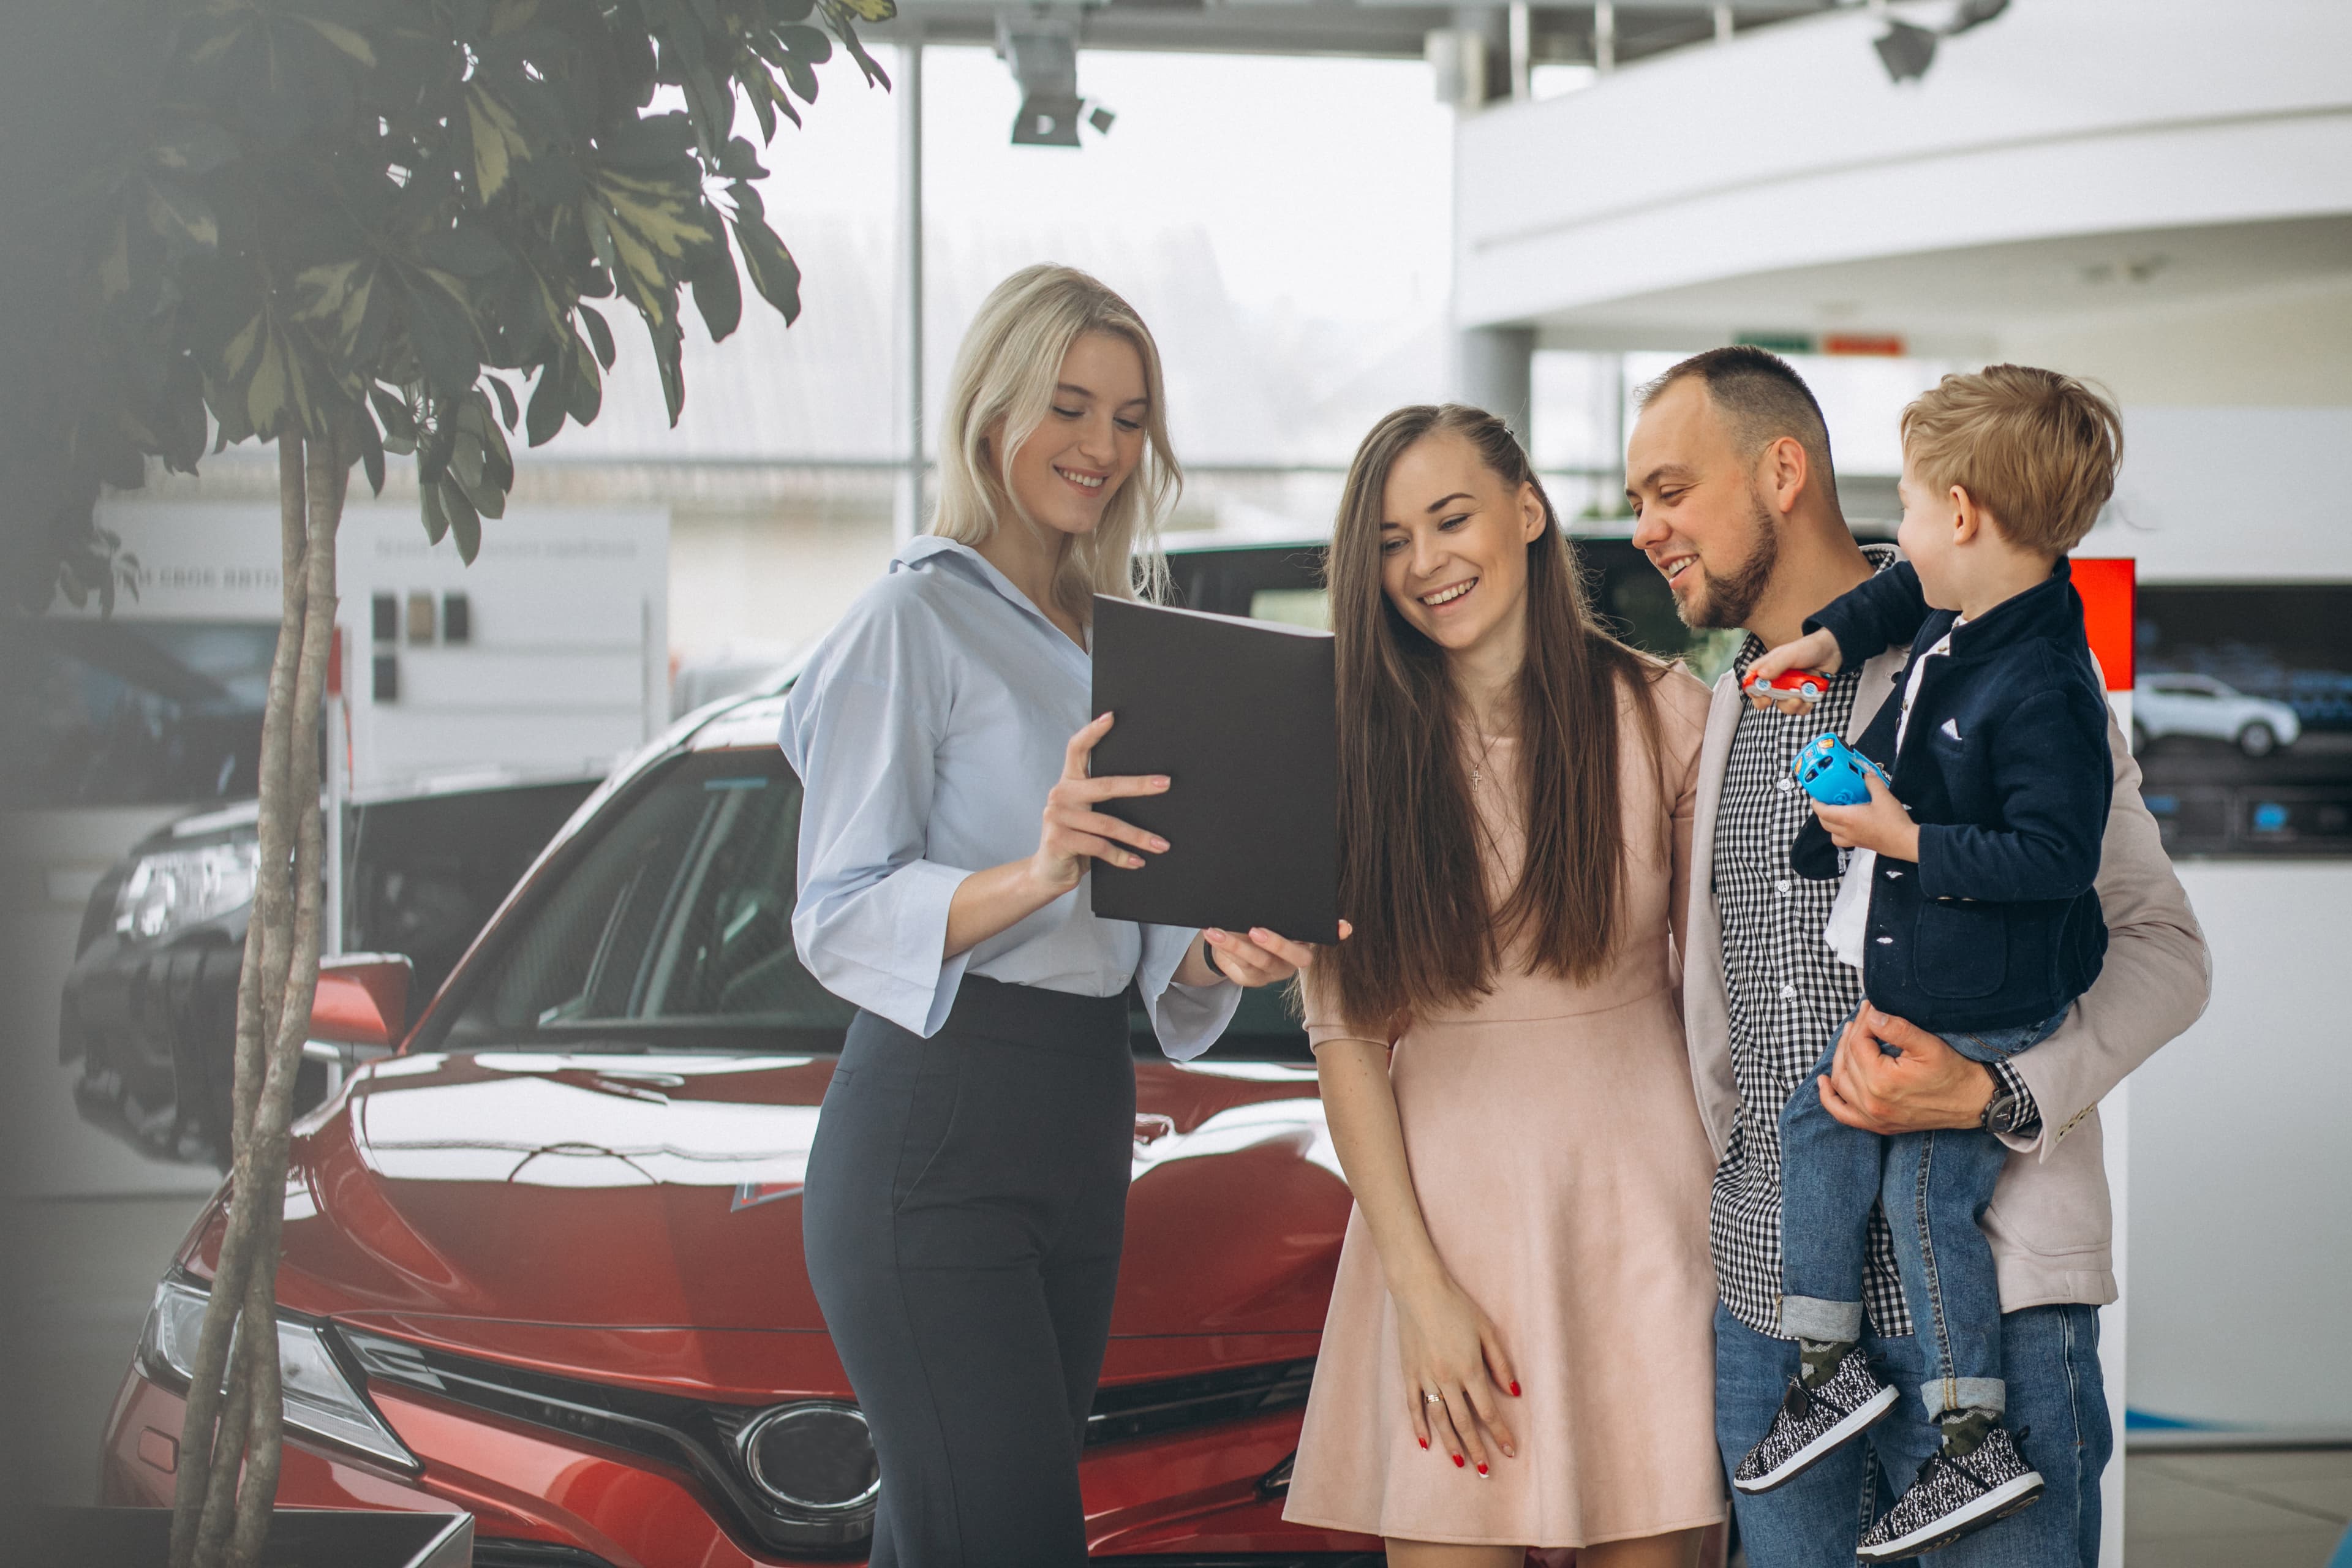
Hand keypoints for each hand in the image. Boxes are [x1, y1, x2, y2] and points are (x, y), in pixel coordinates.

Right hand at [1029, 713, 1169, 895]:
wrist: (1047, 874)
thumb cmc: (1076, 841)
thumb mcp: (1086, 817)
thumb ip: (1100, 802)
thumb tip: (1148, 789)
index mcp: (1068, 783)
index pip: (1076, 749)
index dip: (1092, 732)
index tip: (1111, 717)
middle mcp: (1060, 795)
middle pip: (1105, 785)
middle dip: (1139, 785)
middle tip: (1165, 784)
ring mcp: (1057, 817)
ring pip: (1108, 824)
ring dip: (1139, 837)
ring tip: (1162, 845)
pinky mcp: (1059, 839)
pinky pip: (1099, 846)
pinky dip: (1122, 856)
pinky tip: (1137, 862)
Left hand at [1198, 920, 1351, 988]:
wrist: (1234, 948)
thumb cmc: (1257, 923)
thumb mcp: (1268, 916)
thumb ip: (1275, 908)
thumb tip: (1268, 884)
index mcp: (1304, 938)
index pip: (1325, 935)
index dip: (1335, 932)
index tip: (1343, 927)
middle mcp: (1294, 958)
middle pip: (1295, 956)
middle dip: (1277, 944)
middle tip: (1256, 930)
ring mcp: (1274, 971)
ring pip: (1259, 961)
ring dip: (1236, 945)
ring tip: (1216, 931)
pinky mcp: (1253, 979)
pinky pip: (1241, 966)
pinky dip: (1225, 950)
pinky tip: (1213, 934)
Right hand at [1394, 1270, 1520, 1474]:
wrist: (1419, 1288)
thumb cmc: (1457, 1306)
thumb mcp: (1487, 1330)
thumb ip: (1501, 1364)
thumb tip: (1516, 1394)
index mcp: (1469, 1369)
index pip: (1488, 1411)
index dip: (1500, 1433)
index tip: (1511, 1451)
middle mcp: (1447, 1378)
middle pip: (1464, 1423)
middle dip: (1477, 1448)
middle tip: (1486, 1471)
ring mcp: (1425, 1377)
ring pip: (1439, 1419)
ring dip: (1451, 1444)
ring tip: (1460, 1463)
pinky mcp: (1408, 1372)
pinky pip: (1413, 1405)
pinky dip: (1418, 1425)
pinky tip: (1425, 1443)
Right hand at [1745, 627, 1843, 712]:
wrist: (1832, 652)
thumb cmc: (1808, 648)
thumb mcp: (1790, 653)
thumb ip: (1775, 664)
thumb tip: (1760, 676)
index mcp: (1767, 668)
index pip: (1751, 682)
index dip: (1752, 691)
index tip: (1760, 695)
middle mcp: (1776, 681)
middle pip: (1763, 698)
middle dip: (1767, 703)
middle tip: (1771, 702)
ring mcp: (1789, 690)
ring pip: (1783, 706)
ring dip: (1790, 705)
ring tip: (1800, 697)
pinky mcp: (1802, 697)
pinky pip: (1799, 709)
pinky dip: (1805, 706)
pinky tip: (1810, 698)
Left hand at [1810, 770, 1919, 859]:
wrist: (1905, 842)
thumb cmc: (1893, 821)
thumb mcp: (1884, 797)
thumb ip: (1873, 783)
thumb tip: (1867, 775)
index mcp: (1848, 818)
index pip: (1823, 812)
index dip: (1816, 803)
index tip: (1817, 796)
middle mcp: (1846, 831)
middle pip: (1824, 823)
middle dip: (1821, 812)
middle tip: (1827, 801)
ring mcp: (1853, 840)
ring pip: (1832, 834)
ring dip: (1830, 824)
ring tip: (1837, 813)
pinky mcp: (1860, 845)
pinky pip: (1842, 840)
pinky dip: (1839, 833)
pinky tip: (1850, 825)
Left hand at [1818, 1006, 1997, 1134]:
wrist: (1974, 1102)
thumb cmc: (1954, 1072)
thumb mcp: (1928, 1044)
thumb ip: (1896, 1028)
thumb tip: (1871, 1015)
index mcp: (1882, 1081)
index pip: (1858, 1043)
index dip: (1863, 1021)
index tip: (1870, 1007)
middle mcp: (1872, 1103)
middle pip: (1847, 1060)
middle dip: (1852, 1034)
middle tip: (1863, 1017)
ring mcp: (1873, 1117)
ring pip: (1841, 1082)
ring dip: (1840, 1058)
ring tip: (1849, 1037)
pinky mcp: (1878, 1126)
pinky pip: (1842, 1114)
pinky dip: (1830, 1098)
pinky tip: (1824, 1082)